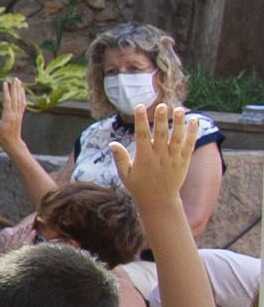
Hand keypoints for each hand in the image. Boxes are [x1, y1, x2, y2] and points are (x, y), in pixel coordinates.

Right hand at [0, 78, 28, 147]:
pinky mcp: (20, 115)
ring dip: (19, 90)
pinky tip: (22, 92)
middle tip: (14, 78)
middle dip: (15, 87)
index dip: (6, 92)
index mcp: (8, 116)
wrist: (13, 143)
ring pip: (20, 99)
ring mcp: (19, 114)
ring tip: (19, 82)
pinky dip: (23, 96)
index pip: (7, 101)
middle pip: (15, 98)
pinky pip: (23, 104)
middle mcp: (15, 113)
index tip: (5, 83)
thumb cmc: (1, 137)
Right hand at [114, 101, 199, 222]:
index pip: (142, 135)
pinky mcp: (184, 161)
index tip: (139, 107)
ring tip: (179, 109)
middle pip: (161, 134)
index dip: (140, 120)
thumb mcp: (125, 174)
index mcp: (144, 158)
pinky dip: (192, 133)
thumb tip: (112, 143)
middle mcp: (160, 156)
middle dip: (161, 119)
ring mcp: (173, 158)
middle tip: (162, 105)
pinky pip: (189, 145)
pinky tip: (194, 120)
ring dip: (179, 123)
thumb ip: (120, 158)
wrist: (159, 201)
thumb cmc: (139, 186)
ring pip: (177, 138)